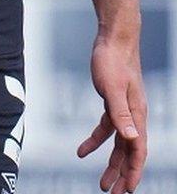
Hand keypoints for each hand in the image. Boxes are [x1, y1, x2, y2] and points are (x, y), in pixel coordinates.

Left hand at [79, 33, 147, 191]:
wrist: (113, 41)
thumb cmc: (113, 62)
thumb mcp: (113, 88)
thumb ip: (121, 114)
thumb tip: (131, 139)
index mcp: (137, 115)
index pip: (138, 151)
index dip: (134, 171)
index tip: (127, 190)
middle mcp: (134, 116)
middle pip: (129, 152)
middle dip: (122, 175)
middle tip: (112, 193)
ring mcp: (124, 111)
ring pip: (119, 145)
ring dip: (110, 163)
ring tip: (101, 182)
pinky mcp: (112, 104)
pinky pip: (105, 129)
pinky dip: (95, 142)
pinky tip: (82, 152)